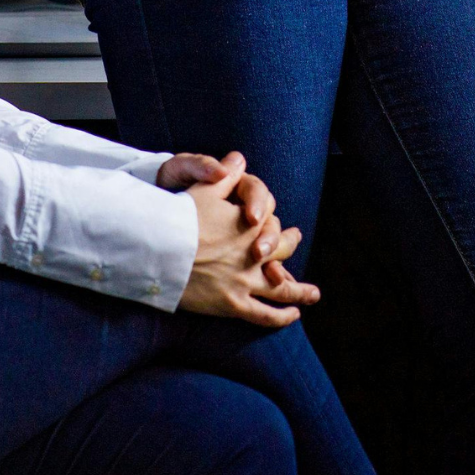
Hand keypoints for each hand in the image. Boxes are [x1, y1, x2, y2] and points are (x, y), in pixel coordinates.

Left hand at [156, 151, 283, 264]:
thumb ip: (201, 166)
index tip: (252, 218)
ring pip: (270, 243)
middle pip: (269, 220)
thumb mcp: (180, 170)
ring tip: (271, 274)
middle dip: (269, 236)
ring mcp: (244, 233)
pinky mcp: (239, 253)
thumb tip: (222, 170)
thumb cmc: (169, 184)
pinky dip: (268, 273)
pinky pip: (260, 264)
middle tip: (259, 252)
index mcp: (235, 186)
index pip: (256, 191)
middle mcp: (245, 209)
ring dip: (274, 257)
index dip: (258, 203)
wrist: (152, 211)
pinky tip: (271, 283)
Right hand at [176, 151, 319, 327]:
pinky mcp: (233, 303)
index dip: (271, 216)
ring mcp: (246, 280)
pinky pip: (264, 314)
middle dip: (289, 244)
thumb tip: (239, 158)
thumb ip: (225, 174)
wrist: (160, 249)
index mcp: (251, 223)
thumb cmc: (180, 216)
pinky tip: (293, 316)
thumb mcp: (204, 188)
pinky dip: (281, 317)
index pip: (270, 216)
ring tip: (314, 294)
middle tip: (296, 240)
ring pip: (281, 288)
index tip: (275, 218)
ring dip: (301, 291)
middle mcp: (254, 253)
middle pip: (281, 249)